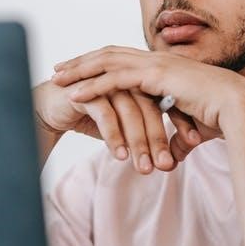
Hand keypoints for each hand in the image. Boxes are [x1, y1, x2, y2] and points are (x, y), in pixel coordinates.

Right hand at [33, 79, 201, 173]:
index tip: (195, 145)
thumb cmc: (90, 116)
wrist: (49, 108)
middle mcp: (125, 77)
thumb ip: (146, 136)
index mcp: (139, 79)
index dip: (182, 120)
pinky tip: (119, 156)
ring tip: (144, 168)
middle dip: (161, 138)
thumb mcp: (123, 126)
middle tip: (168, 165)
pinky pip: (105, 114)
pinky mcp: (85, 89)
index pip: (167, 99)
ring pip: (130, 111)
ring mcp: (105, 81)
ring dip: (138, 142)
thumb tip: (172, 160)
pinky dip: (114, 137)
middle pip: (151, 106)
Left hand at [51, 45, 244, 137]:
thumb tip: (169, 157)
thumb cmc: (221, 119)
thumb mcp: (191, 129)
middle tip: (59, 68)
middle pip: (109, 54)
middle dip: (82, 61)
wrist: (240, 111)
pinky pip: (116, 79)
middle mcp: (157, 60)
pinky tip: (74, 94)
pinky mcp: (156, 76)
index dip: (100, 64)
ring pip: (107, 61)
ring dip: (80, 69)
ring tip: (57, 77)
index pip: (124, 59)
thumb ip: (176, 139)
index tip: (79, 71)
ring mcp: (156, 65)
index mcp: (164, 67)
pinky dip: (93, 85)